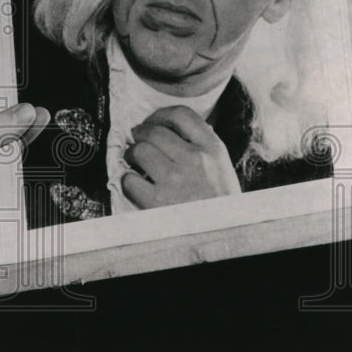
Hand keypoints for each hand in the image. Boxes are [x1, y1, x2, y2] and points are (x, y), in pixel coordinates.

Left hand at [0, 77, 49, 232]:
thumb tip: (26, 111)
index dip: (2, 68)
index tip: (15, 54)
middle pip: (10, 102)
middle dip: (22, 97)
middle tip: (32, 90)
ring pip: (20, 123)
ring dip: (31, 119)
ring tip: (42, 114)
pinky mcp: (9, 163)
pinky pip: (25, 144)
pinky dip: (34, 136)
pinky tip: (41, 125)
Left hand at [121, 105, 239, 208]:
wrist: (224, 236)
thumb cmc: (222, 206)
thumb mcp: (222, 169)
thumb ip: (204, 148)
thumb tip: (177, 130)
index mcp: (213, 149)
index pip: (181, 114)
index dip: (160, 115)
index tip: (153, 122)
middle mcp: (194, 159)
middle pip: (154, 131)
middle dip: (140, 134)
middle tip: (136, 141)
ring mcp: (174, 179)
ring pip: (139, 151)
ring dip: (131, 155)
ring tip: (133, 162)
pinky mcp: (156, 201)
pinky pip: (129, 180)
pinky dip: (127, 181)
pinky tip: (134, 184)